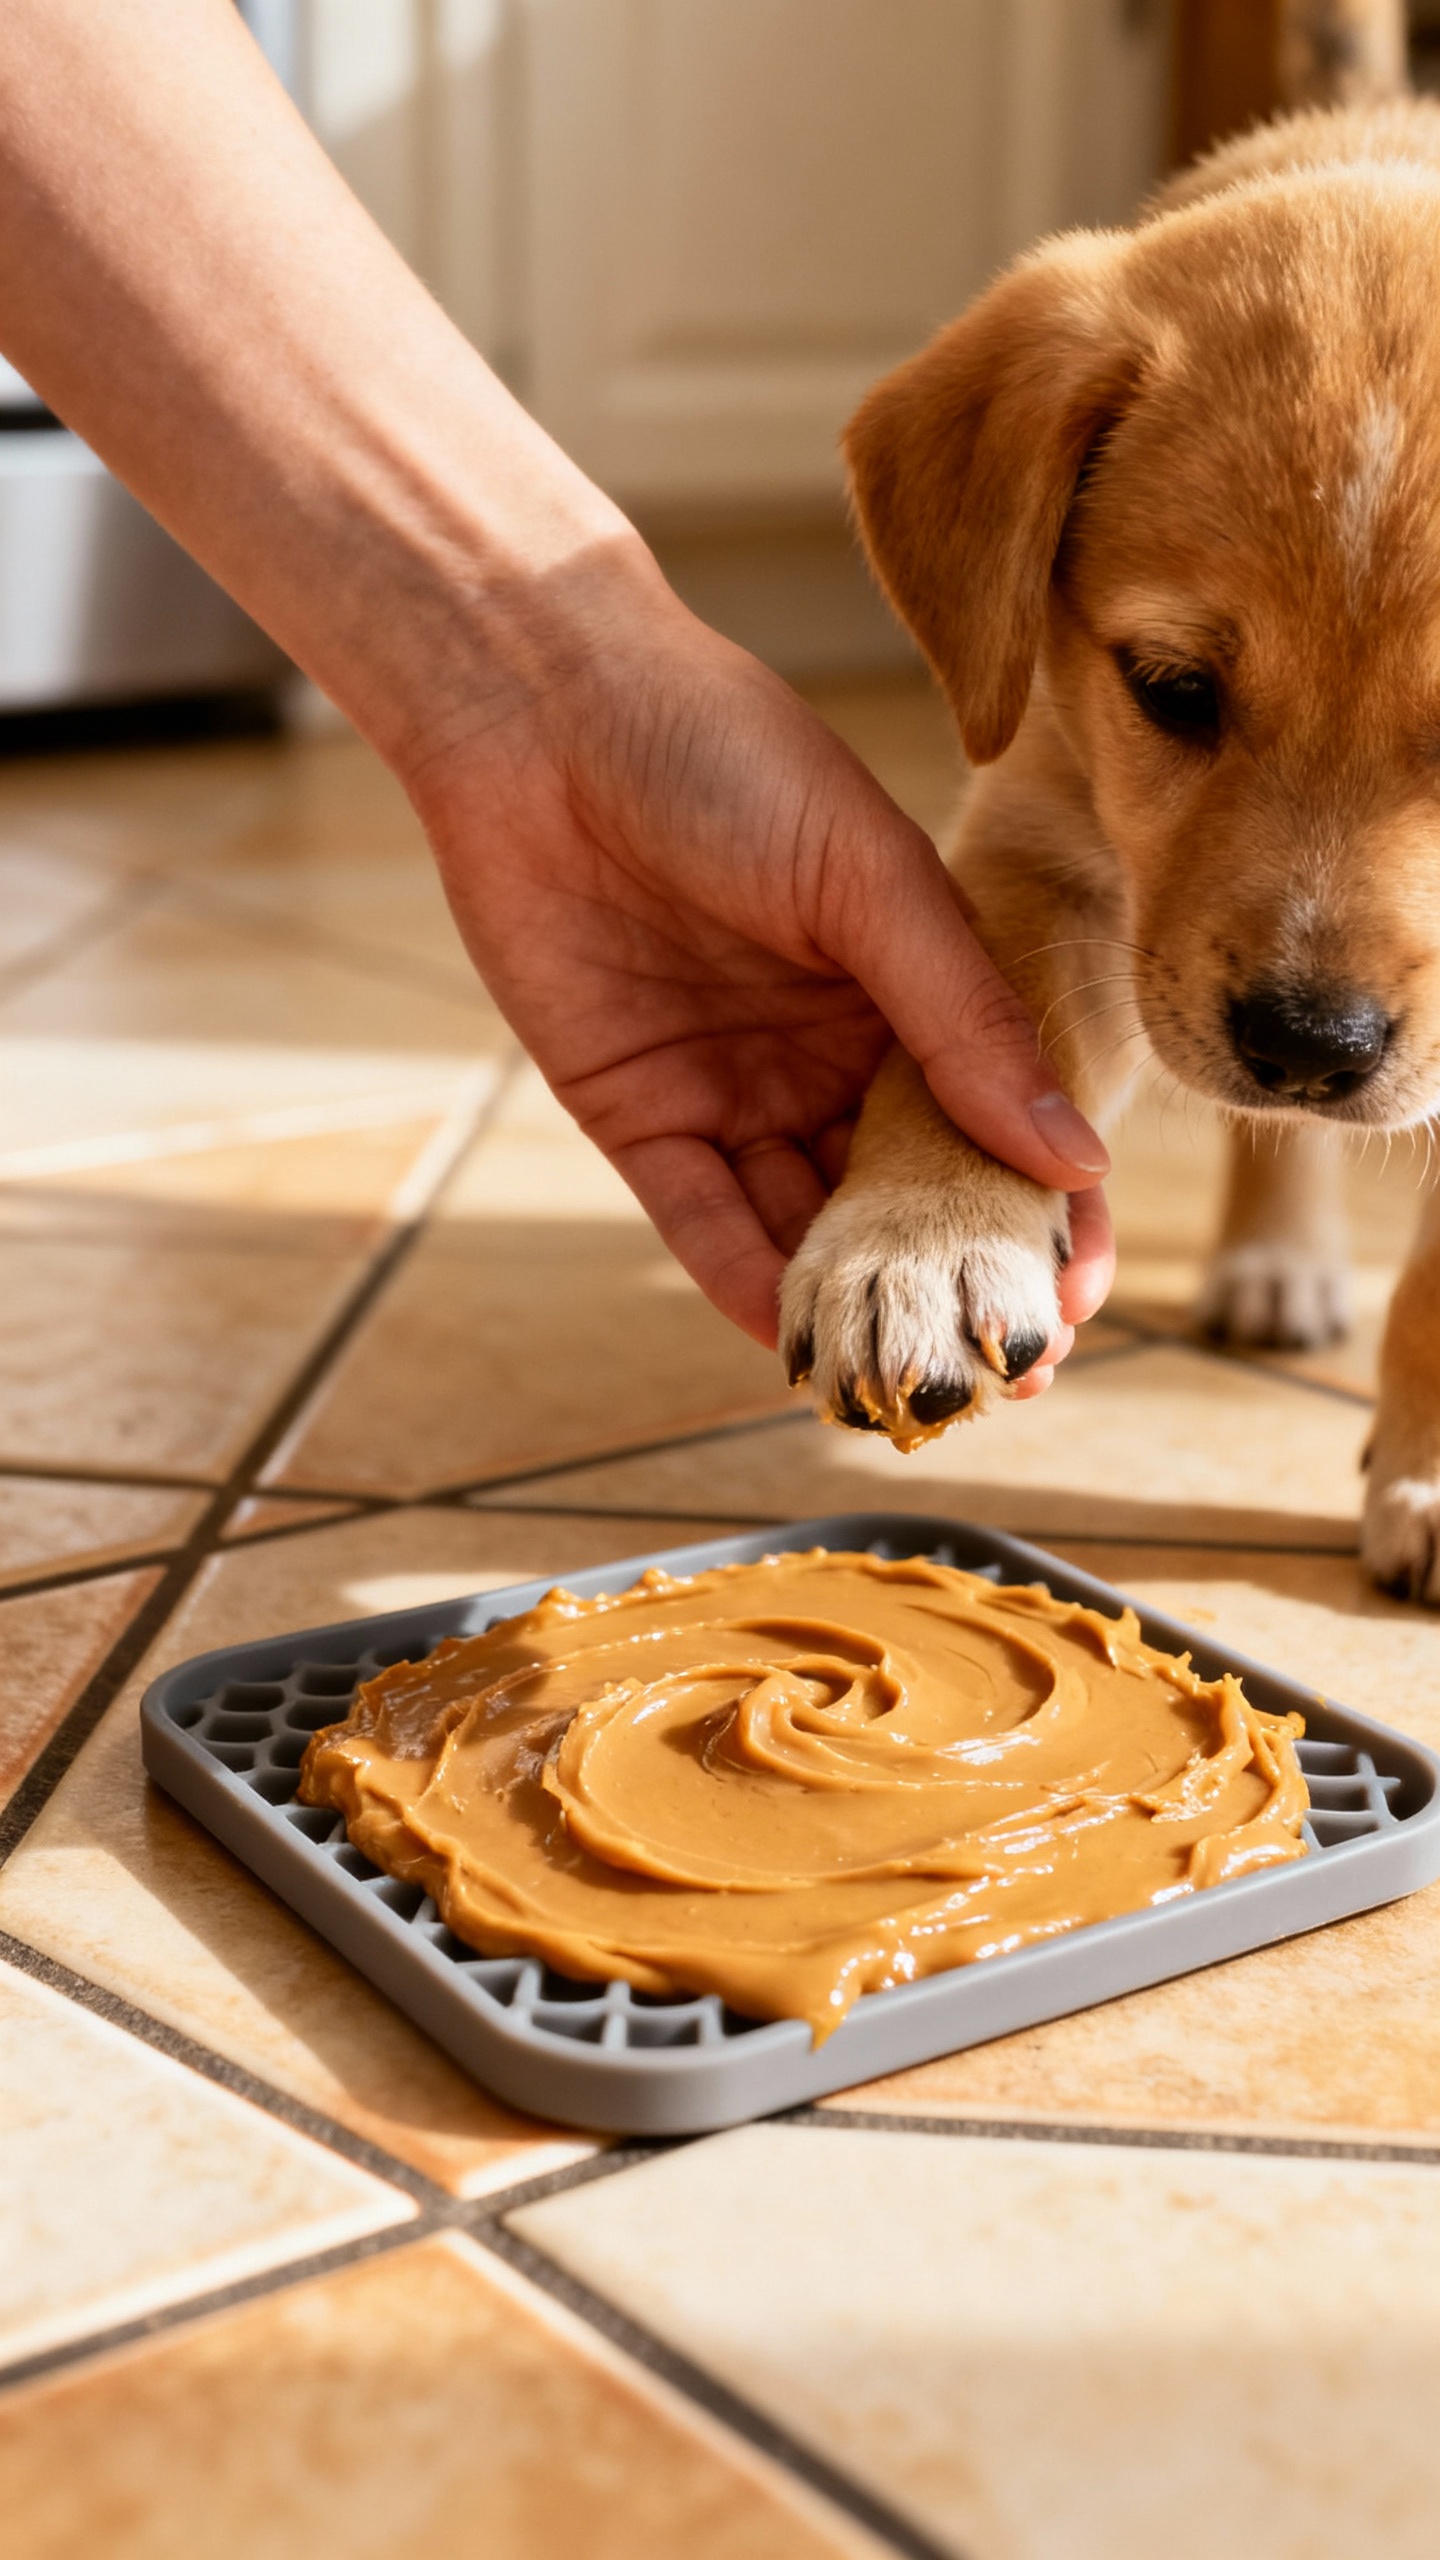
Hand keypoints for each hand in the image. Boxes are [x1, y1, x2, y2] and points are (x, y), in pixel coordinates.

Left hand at [408, 538, 1113, 1371]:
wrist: (544, 713)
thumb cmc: (725, 754)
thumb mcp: (873, 881)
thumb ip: (964, 1019)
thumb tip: (1072, 1156)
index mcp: (909, 993)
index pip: (994, 1128)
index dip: (1035, 1218)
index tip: (1075, 1301)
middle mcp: (829, 1058)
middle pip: (905, 1198)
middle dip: (950, 1287)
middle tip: (1004, 1374)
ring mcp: (736, 1092)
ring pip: (809, 1226)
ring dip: (854, 1304)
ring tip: (903, 1377)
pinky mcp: (639, 1116)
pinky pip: (701, 1221)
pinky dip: (743, 1282)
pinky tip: (790, 1338)